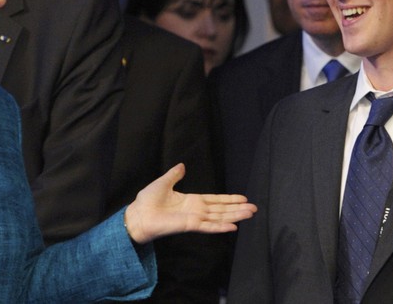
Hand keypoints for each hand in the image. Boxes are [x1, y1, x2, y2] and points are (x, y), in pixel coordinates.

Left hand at [124, 163, 256, 243]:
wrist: (138, 215)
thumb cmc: (147, 201)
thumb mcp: (163, 182)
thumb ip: (174, 175)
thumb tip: (181, 165)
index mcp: (191, 201)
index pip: (215, 200)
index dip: (229, 199)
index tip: (243, 198)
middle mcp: (196, 210)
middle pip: (222, 209)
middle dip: (238, 208)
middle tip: (254, 208)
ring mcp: (194, 219)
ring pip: (219, 217)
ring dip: (235, 216)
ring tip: (250, 214)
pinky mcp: (189, 225)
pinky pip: (208, 226)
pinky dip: (220, 227)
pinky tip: (233, 226)